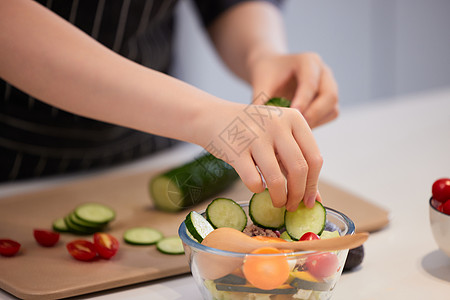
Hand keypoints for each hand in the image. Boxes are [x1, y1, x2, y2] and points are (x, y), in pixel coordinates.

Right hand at [197, 101, 322, 210]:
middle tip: (292, 206)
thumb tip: (315, 199)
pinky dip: (257, 190)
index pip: (314, 158)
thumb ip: (296, 162)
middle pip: (299, 169)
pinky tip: (257, 187)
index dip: (314, 184)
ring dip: (279, 198)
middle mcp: (277, 124)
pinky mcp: (235, 150)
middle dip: (298, 195)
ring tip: (277, 203)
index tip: (310, 202)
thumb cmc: (253, 131)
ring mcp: (255, 136)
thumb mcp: (279, 137)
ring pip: (276, 179)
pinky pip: (253, 181)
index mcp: (294, 118)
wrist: (215, 117)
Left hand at [250, 52, 338, 128]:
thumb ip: (261, 100)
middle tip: (295, 127)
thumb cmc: (267, 75)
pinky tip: (299, 127)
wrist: (272, 72)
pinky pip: (330, 115)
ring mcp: (330, 86)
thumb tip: (261, 123)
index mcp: (308, 61)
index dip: (303, 101)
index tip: (293, 115)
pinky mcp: (329, 101)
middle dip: (313, 114)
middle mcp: (324, 72)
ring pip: (333, 109)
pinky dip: (317, 124)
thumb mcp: (260, 84)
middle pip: (330, 96)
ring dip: (316, 122)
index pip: (310, 83)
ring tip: (294, 129)